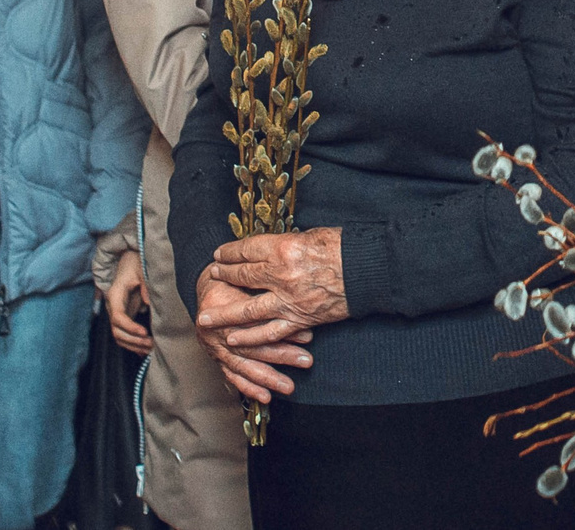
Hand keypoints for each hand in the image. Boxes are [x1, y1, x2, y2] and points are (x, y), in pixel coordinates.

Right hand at [106, 248, 154, 355]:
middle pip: (117, 331)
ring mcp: (117, 313)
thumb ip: (145, 284)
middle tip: (151, 344)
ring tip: (151, 349)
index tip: (145, 332)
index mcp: (115, 296)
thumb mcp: (141, 269)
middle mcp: (113, 307)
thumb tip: (147, 302)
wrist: (130, 260)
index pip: (118, 318)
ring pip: (119, 336)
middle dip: (133, 340)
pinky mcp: (124, 316)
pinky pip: (124, 334)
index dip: (130, 327)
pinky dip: (133, 344)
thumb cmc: (136, 263)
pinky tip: (145, 351)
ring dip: (134, 345)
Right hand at [192, 261, 315, 403]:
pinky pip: (232, 375)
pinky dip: (248, 387)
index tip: (307, 335)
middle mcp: (215, 331)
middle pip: (251, 346)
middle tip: (306, 361)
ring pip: (243, 365)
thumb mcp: (244, 277)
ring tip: (288, 387)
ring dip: (267, 377)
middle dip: (281, 356)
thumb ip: (264, 291)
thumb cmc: (231, 277)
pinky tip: (265, 396)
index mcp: (221, 308)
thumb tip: (299, 307)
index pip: (255, 322)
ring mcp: (214, 346)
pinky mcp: (216, 357)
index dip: (281, 329)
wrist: (207, 283)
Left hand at [206, 228, 347, 339]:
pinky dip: (250, 338)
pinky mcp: (299, 319)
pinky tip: (233, 340)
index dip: (230, 253)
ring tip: (206, 318)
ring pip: (247, 310)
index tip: (219, 255)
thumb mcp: (312, 235)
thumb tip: (272, 249)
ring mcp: (288, 300)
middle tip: (211, 277)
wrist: (368, 271)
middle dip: (224, 276)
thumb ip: (288, 244)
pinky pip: (269, 333)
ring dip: (224, 314)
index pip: (247, 250)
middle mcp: (281, 275)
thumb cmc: (343, 247)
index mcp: (283, 249)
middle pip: (243, 276)